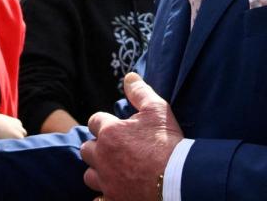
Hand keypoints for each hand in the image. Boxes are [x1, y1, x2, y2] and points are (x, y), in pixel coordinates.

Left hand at [80, 73, 182, 200]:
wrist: (180, 179)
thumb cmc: (168, 143)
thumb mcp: (158, 110)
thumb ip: (140, 92)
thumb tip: (129, 77)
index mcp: (109, 133)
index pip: (95, 121)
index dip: (105, 123)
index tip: (118, 128)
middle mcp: (102, 156)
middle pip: (86, 148)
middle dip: (97, 147)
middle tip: (115, 149)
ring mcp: (106, 181)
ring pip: (89, 175)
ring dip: (98, 171)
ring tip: (114, 170)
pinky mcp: (113, 199)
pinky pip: (98, 199)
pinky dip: (103, 195)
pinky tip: (115, 192)